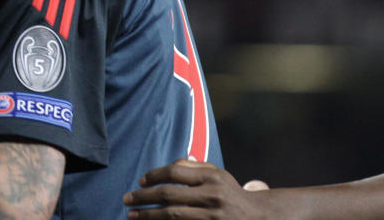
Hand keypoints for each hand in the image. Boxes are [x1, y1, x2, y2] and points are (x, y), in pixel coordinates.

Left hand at [123, 160, 271, 219]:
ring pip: (173, 216)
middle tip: (126, 200)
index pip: (174, 173)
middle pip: (169, 196)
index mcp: (211, 177)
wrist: (257, 218)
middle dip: (144, 198)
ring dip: (149, 216)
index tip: (139, 182)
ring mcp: (212, 216)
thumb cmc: (230, 193)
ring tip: (132, 215)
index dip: (153, 176)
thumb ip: (193, 167)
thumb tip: (167, 167)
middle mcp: (212, 196)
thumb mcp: (217, 174)